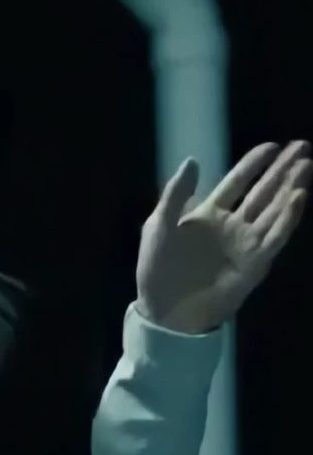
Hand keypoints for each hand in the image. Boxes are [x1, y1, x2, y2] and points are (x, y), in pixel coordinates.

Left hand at [136, 140, 311, 333]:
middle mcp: (232, 227)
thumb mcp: (159, 226)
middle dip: (281, 170)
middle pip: (262, 192)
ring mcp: (245, 244)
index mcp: (209, 216)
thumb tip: (192, 160)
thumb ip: (175, 195)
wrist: (164, 309)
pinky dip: (288, 217)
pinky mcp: (254, 263)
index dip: (253, 165)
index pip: (236, 183)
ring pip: (274, 210)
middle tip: (301, 146)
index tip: (272, 145)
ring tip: (306, 165)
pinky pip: (275, 237)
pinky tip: (298, 196)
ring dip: (290, 187)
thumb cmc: (156, 269)